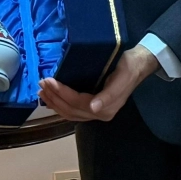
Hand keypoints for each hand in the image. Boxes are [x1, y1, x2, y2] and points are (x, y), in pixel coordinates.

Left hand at [39, 45, 158, 122]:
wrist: (138, 65)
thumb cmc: (130, 68)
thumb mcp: (123, 77)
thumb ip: (110, 94)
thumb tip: (94, 108)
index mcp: (106, 108)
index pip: (77, 102)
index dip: (62, 93)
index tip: (49, 80)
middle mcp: (99, 114)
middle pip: (70, 109)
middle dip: (54, 97)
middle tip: (41, 82)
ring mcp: (95, 112)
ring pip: (69, 113)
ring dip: (53, 102)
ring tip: (41, 91)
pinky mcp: (91, 108)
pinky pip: (72, 111)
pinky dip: (59, 106)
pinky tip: (50, 99)